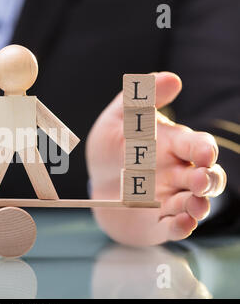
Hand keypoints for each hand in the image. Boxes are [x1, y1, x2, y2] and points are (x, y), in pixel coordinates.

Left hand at [86, 72, 226, 245]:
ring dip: (199, 205)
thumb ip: (140, 100)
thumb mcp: (120, 119)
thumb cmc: (113, 147)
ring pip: (195, 203)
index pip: (195, 145)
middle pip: (203, 177)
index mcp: (172, 145)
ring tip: (195, 205)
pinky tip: (181, 223)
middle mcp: (178, 173)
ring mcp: (171, 198)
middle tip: (199, 179)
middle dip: (206, 179)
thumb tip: (172, 77)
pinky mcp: (160, 220)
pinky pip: (175, 226)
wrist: (98, 182)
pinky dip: (182, 226)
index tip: (203, 151)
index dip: (201, 148)